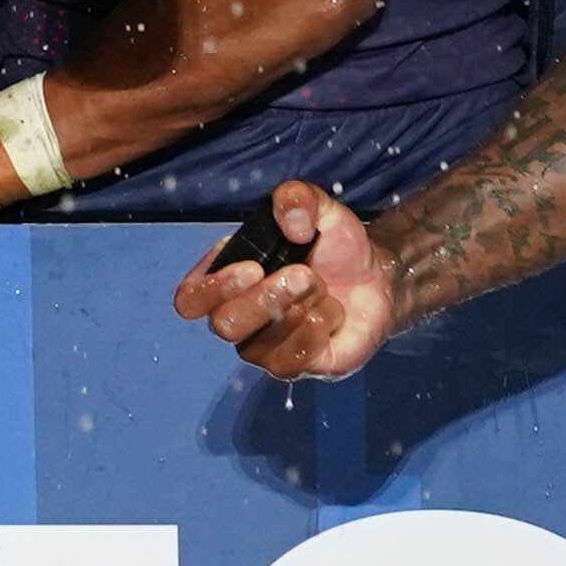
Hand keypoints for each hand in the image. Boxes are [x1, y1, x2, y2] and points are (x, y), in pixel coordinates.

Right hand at [181, 180, 398, 376]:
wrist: (375, 278)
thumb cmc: (335, 245)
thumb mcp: (320, 207)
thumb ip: (297, 198)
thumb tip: (291, 222)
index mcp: (226, 278)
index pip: (190, 299)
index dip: (212, 289)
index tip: (252, 267)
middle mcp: (237, 317)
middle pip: (224, 325)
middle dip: (266, 299)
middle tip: (305, 274)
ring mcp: (263, 347)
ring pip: (259, 346)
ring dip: (299, 311)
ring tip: (324, 289)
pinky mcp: (293, 367)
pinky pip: (291, 362)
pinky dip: (316, 331)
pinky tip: (332, 313)